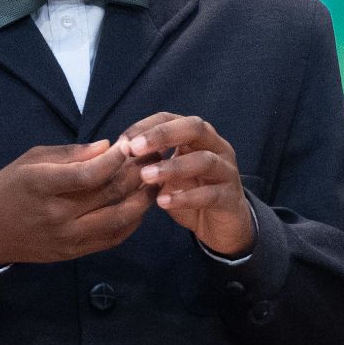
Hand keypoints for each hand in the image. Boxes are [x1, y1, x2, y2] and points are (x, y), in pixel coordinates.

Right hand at [0, 139, 154, 266]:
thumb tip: (107, 147)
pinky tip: (138, 207)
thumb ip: (70, 154)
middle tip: (151, 158)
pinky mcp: (74, 252)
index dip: (115, 158)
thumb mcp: (29, 160)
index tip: (127, 145)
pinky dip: (132, 221)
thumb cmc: (7, 188)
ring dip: (142, 199)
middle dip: (136, 173)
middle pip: (110, 194)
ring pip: (119, 219)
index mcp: (42, 185)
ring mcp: (68, 237)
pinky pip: (113, 238)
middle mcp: (57, 214)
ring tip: (153, 181)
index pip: (90, 173)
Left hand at [121, 112, 254, 256]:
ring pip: (204, 160)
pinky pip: (211, 194)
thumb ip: (146, 162)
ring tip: (146, 176)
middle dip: (162, 135)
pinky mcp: (230, 198)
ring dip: (172, 167)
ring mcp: (227, 171)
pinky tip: (163, 202)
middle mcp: (216, 147)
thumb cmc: (188, 192)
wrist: (220, 226)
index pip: (170, 118)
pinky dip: (186, 197)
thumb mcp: (164, 175)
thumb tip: (112, 153)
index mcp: (196, 136)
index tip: (122, 141)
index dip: (145, 126)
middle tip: (134, 149)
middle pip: (194, 128)